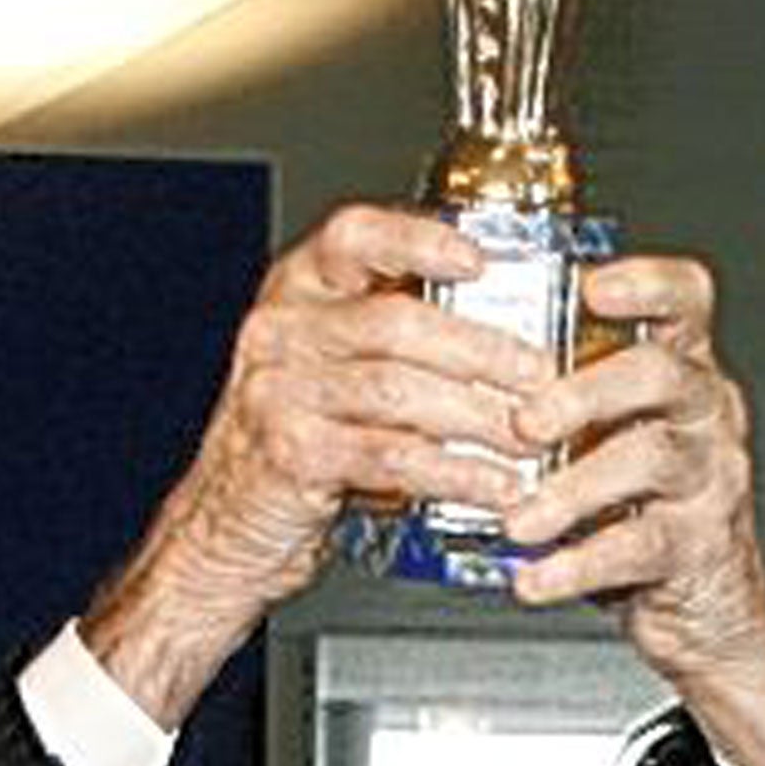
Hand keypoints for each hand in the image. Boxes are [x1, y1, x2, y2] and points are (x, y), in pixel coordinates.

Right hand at [84, 201, 550, 726]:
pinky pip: (391, 456)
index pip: (354, 237)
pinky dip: (454, 471)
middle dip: (484, 351)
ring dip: (479, 415)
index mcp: (296, 292)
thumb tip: (509, 336)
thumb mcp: (331, 371)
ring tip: (529, 435)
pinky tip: (492, 484)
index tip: (481, 260)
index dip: (420, 241)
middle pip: (397, 322)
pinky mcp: (291, 455)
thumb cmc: (295, 444)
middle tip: (541, 377)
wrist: (223, 528)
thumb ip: (397, 344)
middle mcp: (280, 331)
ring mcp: (279, 392)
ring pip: (400, 390)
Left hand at [502, 255, 764, 765]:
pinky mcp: (698, 546)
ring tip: (518, 520)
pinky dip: (576, 565)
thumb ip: (554, 401)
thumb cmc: (637, 510)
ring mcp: (708, 478)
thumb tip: (453, 372)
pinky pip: (637, 547)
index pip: (683, 299)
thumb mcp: (603, 440)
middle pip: (659, 372)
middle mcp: (702, 413)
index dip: (646, 283)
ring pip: (650, 458)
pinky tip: (534, 576)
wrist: (704, 611)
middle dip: (585, 392)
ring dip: (570, 489)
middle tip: (525, 424)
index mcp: (677, 372)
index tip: (593, 287)